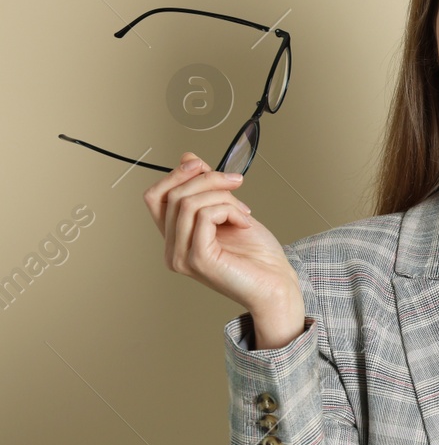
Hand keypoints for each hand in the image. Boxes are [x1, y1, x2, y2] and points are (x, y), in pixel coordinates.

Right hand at [143, 152, 303, 335]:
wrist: (278, 286)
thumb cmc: (258, 255)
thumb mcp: (230, 212)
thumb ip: (206, 190)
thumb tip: (188, 158)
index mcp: (176, 238)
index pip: (156, 197)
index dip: (177, 174)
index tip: (204, 165)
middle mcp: (172, 249)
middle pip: (172, 195)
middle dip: (207, 179)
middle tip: (236, 182)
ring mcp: (181, 256)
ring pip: (187, 202)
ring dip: (222, 195)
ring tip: (245, 210)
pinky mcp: (198, 259)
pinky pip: (204, 215)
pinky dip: (229, 209)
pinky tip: (245, 221)